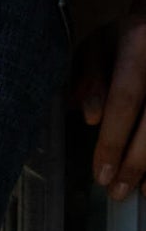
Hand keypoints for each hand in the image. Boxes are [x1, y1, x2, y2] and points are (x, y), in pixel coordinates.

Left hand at [71, 0, 145, 199]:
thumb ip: (89, 77)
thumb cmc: (125, 39)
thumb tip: (90, 116)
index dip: (113, 140)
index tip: (101, 174)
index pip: (126, 98)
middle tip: (117, 191)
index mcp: (139, 39)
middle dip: (136, 161)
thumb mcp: (100, 46)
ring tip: (143, 192)